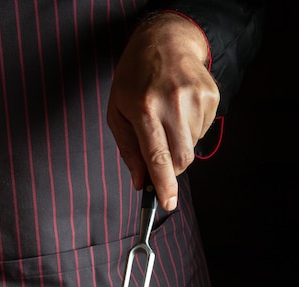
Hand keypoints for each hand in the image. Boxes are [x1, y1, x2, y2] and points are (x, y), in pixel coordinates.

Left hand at [107, 12, 219, 210]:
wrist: (165, 41)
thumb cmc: (134, 80)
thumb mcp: (117, 113)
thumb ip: (129, 151)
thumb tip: (141, 183)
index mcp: (144, 109)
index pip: (157, 156)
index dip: (164, 185)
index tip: (168, 204)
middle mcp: (172, 104)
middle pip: (180, 159)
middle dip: (171, 168)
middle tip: (160, 154)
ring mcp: (195, 99)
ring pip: (192, 148)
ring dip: (179, 145)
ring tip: (167, 119)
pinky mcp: (211, 96)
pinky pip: (202, 132)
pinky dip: (190, 130)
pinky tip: (180, 110)